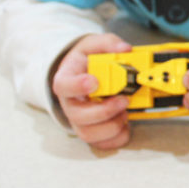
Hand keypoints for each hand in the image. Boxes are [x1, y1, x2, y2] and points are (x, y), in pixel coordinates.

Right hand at [51, 33, 132, 149]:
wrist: (84, 73)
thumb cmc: (87, 60)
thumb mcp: (94, 45)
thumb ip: (109, 43)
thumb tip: (125, 49)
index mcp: (67, 79)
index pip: (63, 85)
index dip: (77, 86)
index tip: (94, 81)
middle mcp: (70, 103)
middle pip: (77, 115)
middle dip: (103, 111)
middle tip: (123, 100)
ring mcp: (79, 119)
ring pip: (88, 133)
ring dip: (111, 126)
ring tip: (125, 112)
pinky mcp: (92, 129)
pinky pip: (101, 143)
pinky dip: (116, 137)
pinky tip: (126, 124)